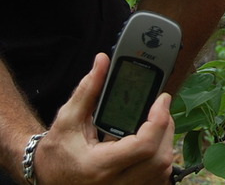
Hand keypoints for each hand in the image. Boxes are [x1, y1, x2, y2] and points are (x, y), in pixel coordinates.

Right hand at [35, 53, 174, 184]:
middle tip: (160, 109)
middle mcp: (114, 183)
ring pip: (162, 171)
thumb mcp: (68, 118)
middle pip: (159, 159)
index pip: (143, 146)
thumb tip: (102, 61)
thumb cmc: (56, 151)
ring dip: (165, 143)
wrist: (47, 177)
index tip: (162, 99)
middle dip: (166, 129)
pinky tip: (151, 143)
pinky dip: (159, 159)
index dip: (159, 120)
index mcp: (99, 166)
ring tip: (156, 124)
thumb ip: (88, 89)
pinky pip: (157, 179)